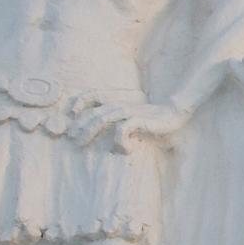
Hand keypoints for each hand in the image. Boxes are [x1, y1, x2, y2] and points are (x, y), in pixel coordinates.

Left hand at [71, 100, 187, 148]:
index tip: (70, 115)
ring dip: (89, 132)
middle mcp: (119, 103)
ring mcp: (128, 110)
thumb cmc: (151, 118)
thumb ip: (116, 117)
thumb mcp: (131, 114)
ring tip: (81, 143)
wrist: (173, 114)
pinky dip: (120, 141)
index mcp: (116, 100)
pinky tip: (126, 150)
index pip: (92, 95)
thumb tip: (98, 130)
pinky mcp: (138, 118)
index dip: (78, 102)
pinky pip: (122, 129)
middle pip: (92, 111)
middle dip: (79, 125)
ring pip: (101, 119)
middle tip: (73, 139)